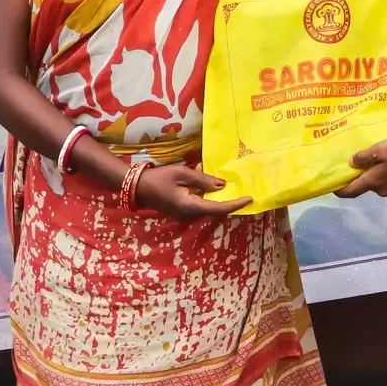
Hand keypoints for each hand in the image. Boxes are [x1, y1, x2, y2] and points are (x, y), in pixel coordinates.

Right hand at [136, 163, 250, 218]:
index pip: (219, 208)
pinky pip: (198, 203)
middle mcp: (190, 215)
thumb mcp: (182, 174)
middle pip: (214, 208)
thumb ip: (203, 180)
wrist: (137, 187)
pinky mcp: (181, 211)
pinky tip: (196, 174)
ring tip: (204, 170)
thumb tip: (222, 185)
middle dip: (224, 195)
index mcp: (191, 207)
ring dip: (210, 190)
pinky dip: (201, 191)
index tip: (249, 199)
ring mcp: (185, 215)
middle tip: (233, 182)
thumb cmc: (159, 178)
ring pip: (206, 204)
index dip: (235, 204)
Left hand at [335, 137, 386, 198]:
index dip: (339, 190)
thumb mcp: (380, 150)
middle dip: (359, 177)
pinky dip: (386, 174)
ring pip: (379, 183)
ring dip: (374, 174)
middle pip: (365, 186)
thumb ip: (364, 157)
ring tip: (376, 160)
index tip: (332, 185)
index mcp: (372, 182)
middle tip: (356, 163)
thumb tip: (350, 164)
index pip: (350, 191)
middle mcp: (381, 190)